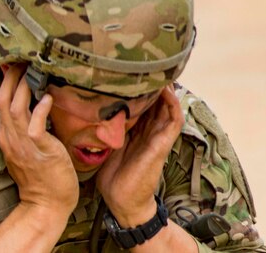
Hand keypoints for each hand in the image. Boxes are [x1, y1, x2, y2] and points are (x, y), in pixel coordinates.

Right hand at [0, 64, 78, 221]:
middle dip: (12, 76)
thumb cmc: (45, 175)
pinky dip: (40, 109)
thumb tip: (41, 102)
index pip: (2, 101)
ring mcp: (23, 144)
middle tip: (25, 58)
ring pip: (15, 108)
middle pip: (4, 100)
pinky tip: (48, 98)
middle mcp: (11, 137)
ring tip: (34, 69)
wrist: (46, 204)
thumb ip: (31, 126)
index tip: (19, 62)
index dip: (8, 80)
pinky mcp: (40, 150)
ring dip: (23, 86)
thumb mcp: (31, 146)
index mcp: (8, 135)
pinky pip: (34, 126)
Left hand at [97, 85, 183, 225]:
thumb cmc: (114, 177)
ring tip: (163, 72)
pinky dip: (173, 105)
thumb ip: (107, 129)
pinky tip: (168, 92)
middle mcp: (152, 131)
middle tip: (153, 64)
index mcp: (139, 131)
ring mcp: (159, 137)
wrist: (121, 201)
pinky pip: (173, 121)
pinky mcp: (162, 145)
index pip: (146, 104)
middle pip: (159, 102)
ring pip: (169, 107)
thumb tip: (92, 112)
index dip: (144, 88)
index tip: (137, 71)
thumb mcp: (108, 146)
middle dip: (157, 84)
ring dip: (168, 90)